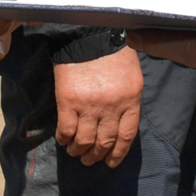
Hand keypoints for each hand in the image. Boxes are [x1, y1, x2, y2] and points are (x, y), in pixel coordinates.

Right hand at [54, 47, 143, 166]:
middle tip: (90, 160)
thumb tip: (121, 122)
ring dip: (79, 151)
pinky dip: (64, 139)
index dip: (118, 153)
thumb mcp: (131, 75)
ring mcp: (89, 105)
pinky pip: (66, 130)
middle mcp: (111, 107)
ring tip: (75, 153)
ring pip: (85, 141)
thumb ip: (128, 99)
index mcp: (130, 100)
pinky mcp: (68, 101)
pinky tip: (64, 140)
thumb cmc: (113, 52)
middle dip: (97, 156)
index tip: (111, 162)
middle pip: (105, 142)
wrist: (89, 33)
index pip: (126, 136)